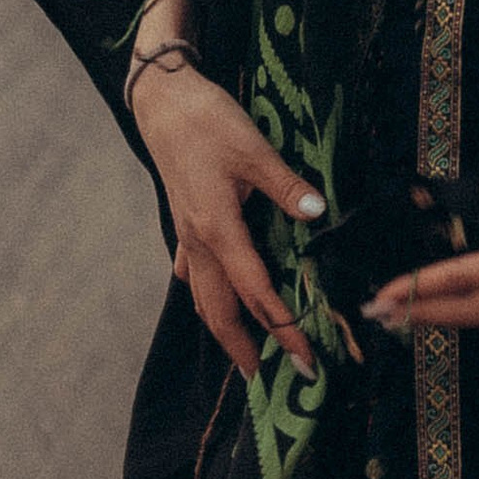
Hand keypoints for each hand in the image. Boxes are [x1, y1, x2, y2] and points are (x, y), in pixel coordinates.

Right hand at [130, 10, 325, 380]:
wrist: (162, 99)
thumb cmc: (206, 121)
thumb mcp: (253, 148)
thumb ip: (286, 184)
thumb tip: (317, 210)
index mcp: (218, 231)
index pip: (255, 293)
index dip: (281, 328)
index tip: (305, 358)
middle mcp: (198, 242)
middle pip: (219, 310)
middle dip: (244, 348)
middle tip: (269, 379)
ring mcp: (187, 234)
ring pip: (202, 295)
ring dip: (223, 326)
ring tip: (243, 353)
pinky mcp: (184, 220)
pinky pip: (191, 268)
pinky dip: (203, 289)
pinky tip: (205, 293)